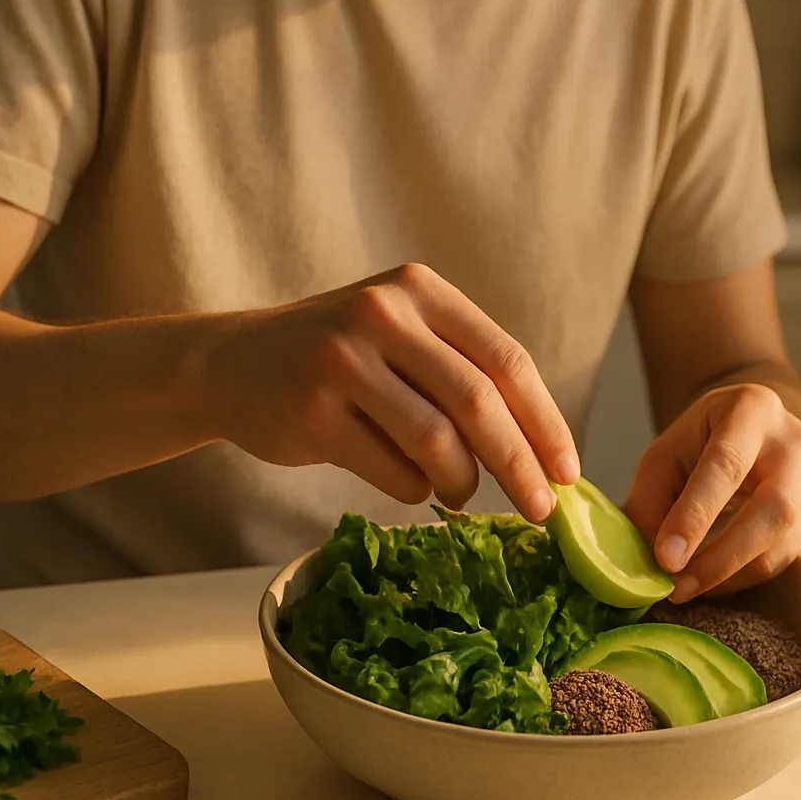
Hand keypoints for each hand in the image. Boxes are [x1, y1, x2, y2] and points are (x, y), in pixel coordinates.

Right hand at [205, 263, 578, 520]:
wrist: (231, 364)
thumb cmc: (341, 359)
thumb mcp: (402, 334)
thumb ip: (464, 371)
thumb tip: (544, 452)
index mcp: (420, 290)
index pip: (507, 360)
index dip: (546, 421)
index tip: (569, 471)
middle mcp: (382, 314)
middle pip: (480, 402)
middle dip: (520, 464)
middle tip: (542, 510)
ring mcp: (342, 361)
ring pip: (437, 441)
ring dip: (463, 483)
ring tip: (462, 495)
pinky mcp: (311, 412)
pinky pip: (391, 470)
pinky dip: (413, 488)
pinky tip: (408, 481)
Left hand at [624, 383, 800, 602]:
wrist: (748, 430)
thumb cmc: (701, 440)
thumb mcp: (664, 455)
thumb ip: (652, 501)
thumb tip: (654, 561)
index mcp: (752, 409)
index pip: (727, 464)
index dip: (696, 515)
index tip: (667, 559)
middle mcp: (794, 442)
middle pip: (772, 508)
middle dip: (722, 556)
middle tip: (678, 586)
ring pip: (782, 541)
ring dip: (731, 575)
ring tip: (686, 587)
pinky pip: (784, 556)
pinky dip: (743, 576)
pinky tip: (711, 581)